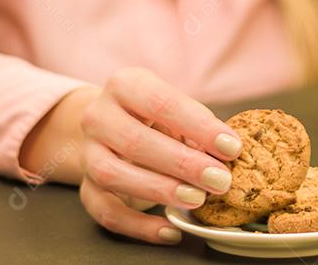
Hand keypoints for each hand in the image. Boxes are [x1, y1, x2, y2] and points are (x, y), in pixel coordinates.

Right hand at [78, 67, 242, 244]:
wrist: (111, 126)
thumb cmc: (156, 116)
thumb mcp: (176, 110)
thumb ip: (198, 128)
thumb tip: (227, 154)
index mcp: (125, 85)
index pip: (160, 102)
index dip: (198, 126)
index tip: (231, 147)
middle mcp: (98, 116)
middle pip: (134, 141)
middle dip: (182, 163)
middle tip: (219, 180)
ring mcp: (88, 153)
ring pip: (112, 174)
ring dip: (158, 190)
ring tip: (197, 199)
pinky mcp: (85, 187)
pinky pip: (105, 211)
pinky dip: (138, 226)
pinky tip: (170, 231)